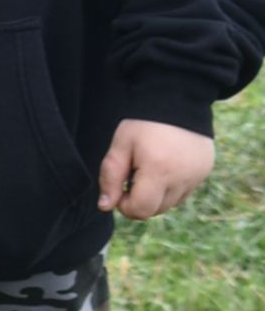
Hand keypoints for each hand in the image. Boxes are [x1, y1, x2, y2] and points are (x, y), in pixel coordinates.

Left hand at [96, 119, 215, 217]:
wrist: (178, 99)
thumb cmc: (144, 123)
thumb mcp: (121, 145)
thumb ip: (110, 177)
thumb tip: (105, 207)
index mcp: (159, 171)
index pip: (141, 210)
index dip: (125, 204)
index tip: (121, 186)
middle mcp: (182, 178)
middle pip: (156, 210)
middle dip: (140, 200)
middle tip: (134, 174)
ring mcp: (197, 176)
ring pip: (170, 204)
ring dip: (156, 195)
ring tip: (150, 168)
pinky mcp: (204, 172)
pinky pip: (184, 192)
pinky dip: (172, 187)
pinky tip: (166, 165)